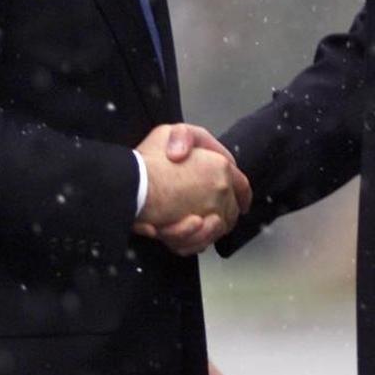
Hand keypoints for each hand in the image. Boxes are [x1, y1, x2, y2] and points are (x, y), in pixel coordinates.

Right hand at [132, 124, 250, 251]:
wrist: (131, 184)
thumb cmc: (147, 160)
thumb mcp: (168, 133)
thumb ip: (186, 138)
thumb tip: (186, 154)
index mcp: (221, 165)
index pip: (241, 184)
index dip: (242, 194)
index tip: (242, 202)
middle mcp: (221, 189)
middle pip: (231, 210)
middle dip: (222, 214)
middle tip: (209, 215)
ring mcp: (210, 210)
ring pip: (217, 228)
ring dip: (207, 229)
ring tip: (193, 222)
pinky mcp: (194, 229)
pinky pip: (200, 241)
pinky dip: (194, 240)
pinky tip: (184, 231)